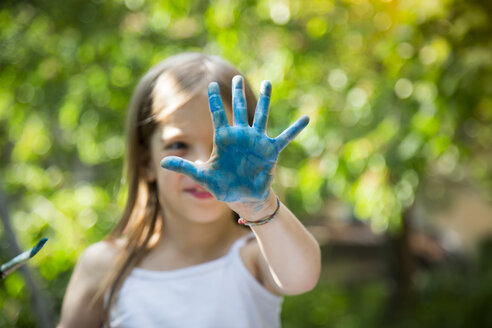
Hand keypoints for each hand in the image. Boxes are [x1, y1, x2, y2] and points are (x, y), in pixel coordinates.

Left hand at [160, 76, 308, 210]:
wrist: (244, 198)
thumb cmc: (224, 186)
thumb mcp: (203, 176)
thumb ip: (185, 167)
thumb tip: (162, 163)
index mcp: (224, 139)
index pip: (218, 115)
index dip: (215, 100)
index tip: (211, 84)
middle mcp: (241, 136)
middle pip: (239, 109)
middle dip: (237, 93)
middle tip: (236, 77)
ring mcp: (257, 141)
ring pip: (261, 115)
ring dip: (264, 100)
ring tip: (267, 82)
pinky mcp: (270, 151)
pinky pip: (285, 137)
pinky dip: (295, 129)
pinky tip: (306, 118)